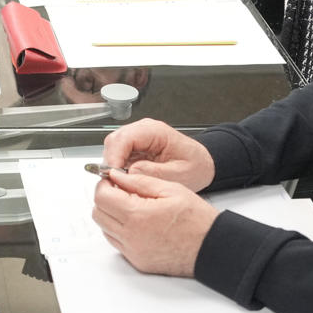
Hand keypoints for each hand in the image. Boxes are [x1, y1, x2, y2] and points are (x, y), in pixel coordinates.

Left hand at [92, 167, 219, 275]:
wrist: (212, 248)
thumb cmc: (197, 220)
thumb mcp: (171, 189)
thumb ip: (139, 181)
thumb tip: (117, 176)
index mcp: (138, 215)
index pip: (102, 197)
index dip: (105, 184)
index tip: (113, 179)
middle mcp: (131, 237)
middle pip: (98, 214)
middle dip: (105, 199)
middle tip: (121, 191)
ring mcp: (133, 252)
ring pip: (105, 229)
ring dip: (111, 216)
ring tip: (133, 207)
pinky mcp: (138, 262)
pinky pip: (117, 244)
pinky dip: (120, 231)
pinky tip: (138, 223)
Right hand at [100, 118, 215, 190]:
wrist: (202, 165)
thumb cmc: (195, 166)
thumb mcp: (179, 174)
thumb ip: (154, 173)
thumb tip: (129, 172)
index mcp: (155, 131)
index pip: (125, 137)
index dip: (114, 156)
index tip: (112, 175)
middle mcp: (143, 130)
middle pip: (114, 141)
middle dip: (111, 162)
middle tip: (113, 182)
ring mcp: (137, 138)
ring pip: (113, 147)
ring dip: (113, 165)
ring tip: (120, 182)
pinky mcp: (135, 147)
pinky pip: (118, 155)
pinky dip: (117, 168)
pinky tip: (124, 179)